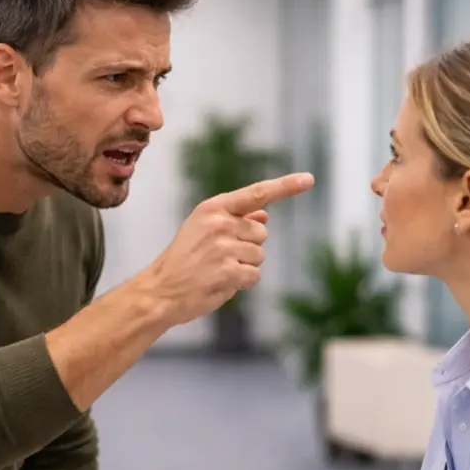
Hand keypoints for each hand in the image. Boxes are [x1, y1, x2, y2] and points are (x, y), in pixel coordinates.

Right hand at [147, 173, 313, 324]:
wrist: (160, 289)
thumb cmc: (184, 259)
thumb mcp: (203, 230)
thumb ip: (235, 220)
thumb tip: (265, 213)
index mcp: (213, 208)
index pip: (256, 194)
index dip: (285, 186)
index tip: (309, 179)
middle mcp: (220, 223)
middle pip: (261, 232)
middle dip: (248, 246)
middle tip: (219, 257)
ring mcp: (224, 247)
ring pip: (259, 256)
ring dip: (245, 266)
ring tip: (217, 270)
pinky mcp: (229, 271)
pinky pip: (254, 275)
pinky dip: (242, 282)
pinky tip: (220, 282)